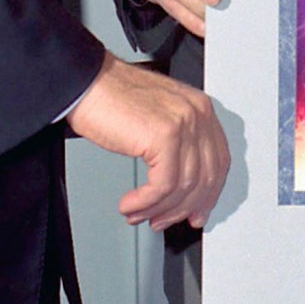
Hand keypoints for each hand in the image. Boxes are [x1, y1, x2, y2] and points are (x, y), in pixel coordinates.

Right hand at [67, 53, 229, 229]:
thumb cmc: (112, 98)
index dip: (207, 194)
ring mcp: (183, 123)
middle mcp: (197, 113)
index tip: (196, 212)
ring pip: (184, 186)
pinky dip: (146, 202)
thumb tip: (182, 186)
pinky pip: (163, 185)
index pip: (218, 162)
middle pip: (205, 177)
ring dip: (158, 209)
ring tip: (137, 214)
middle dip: (182, 208)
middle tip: (162, 221)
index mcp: (200, 108)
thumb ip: (178, 145)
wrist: (86, 83)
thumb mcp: (157, 119)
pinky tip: (130, 204)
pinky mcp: (164, 135)